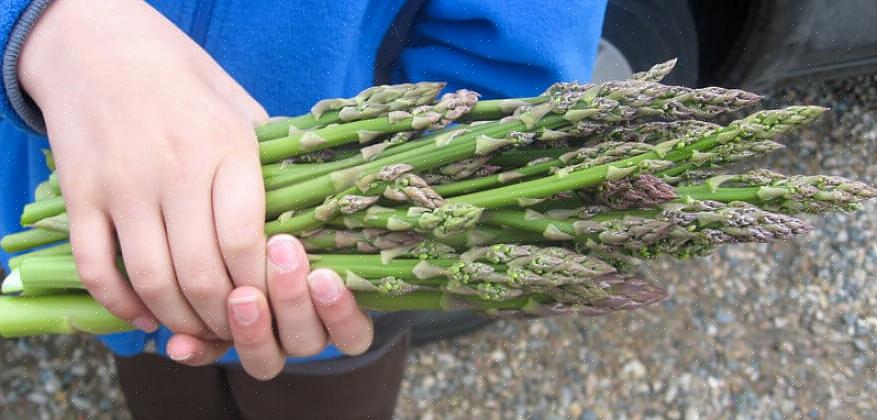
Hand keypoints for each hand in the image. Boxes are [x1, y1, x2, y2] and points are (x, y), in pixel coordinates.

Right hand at [20, 0, 267, 337]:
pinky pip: (97, 267)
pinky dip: (120, 304)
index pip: (246, 241)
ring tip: (196, 326)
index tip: (270, 302)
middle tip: (235, 327)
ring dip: (178, 318)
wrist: (99, 46)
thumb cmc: (185, 80)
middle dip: (224, 317)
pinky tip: (144, 315)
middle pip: (201, 273)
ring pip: (151, 280)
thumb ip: (268, 163)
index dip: (261, 287)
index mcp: (226, 149)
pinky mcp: (81, 195)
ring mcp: (122, 186)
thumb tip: (303, 216)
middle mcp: (174, 171)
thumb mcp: (241, 108)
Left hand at [164, 235, 373, 379]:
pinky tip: (182, 343)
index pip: (353, 335)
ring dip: (252, 331)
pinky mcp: (221, 339)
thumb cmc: (302, 215)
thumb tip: (342, 254)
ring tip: (241, 294)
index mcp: (338, 313)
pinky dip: (198, 351)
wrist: (246, 203)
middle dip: (291, 300)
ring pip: (266, 360)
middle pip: (305, 342)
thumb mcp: (320, 224)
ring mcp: (267, 340)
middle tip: (281, 251)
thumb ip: (330, 234)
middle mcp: (304, 333)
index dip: (339, 314)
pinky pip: (212, 356)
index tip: (324, 276)